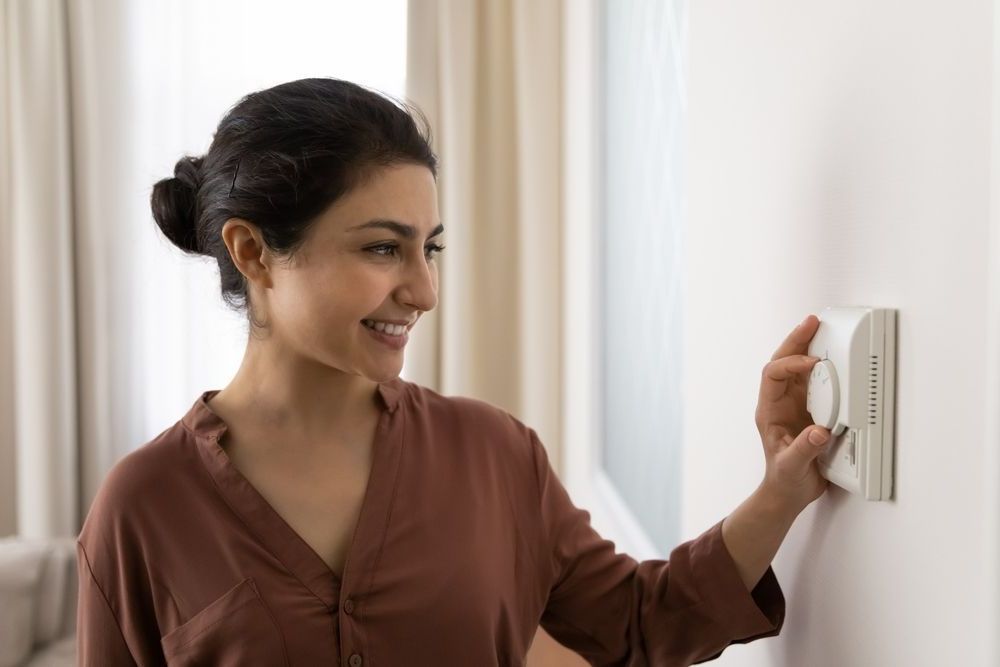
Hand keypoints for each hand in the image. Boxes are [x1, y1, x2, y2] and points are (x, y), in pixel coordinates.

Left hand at [754, 314, 830, 512]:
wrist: (788, 493)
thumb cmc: (785, 480)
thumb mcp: (792, 468)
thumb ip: (803, 451)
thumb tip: (818, 432)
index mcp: (769, 412)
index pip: (773, 376)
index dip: (791, 364)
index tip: (815, 364)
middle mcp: (779, 403)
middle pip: (781, 363)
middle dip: (795, 341)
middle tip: (811, 322)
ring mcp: (793, 405)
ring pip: (795, 367)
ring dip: (806, 347)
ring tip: (819, 328)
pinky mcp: (808, 410)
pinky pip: (812, 381)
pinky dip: (821, 366)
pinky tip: (831, 356)